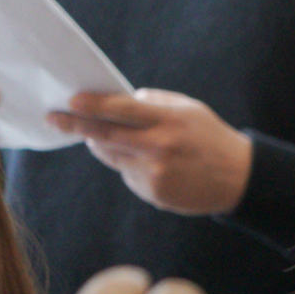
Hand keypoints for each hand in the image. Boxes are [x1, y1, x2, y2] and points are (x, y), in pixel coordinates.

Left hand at [49, 89, 254, 214]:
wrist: (239, 178)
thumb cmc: (210, 137)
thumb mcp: (189, 109)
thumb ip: (153, 102)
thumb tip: (115, 101)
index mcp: (169, 120)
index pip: (121, 109)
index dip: (93, 105)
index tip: (70, 101)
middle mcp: (160, 147)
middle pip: (106, 135)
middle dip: (76, 125)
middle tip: (55, 118)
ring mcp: (155, 173)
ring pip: (112, 156)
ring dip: (106, 146)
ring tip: (119, 141)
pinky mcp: (154, 192)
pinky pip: (128, 175)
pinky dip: (131, 167)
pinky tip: (155, 166)